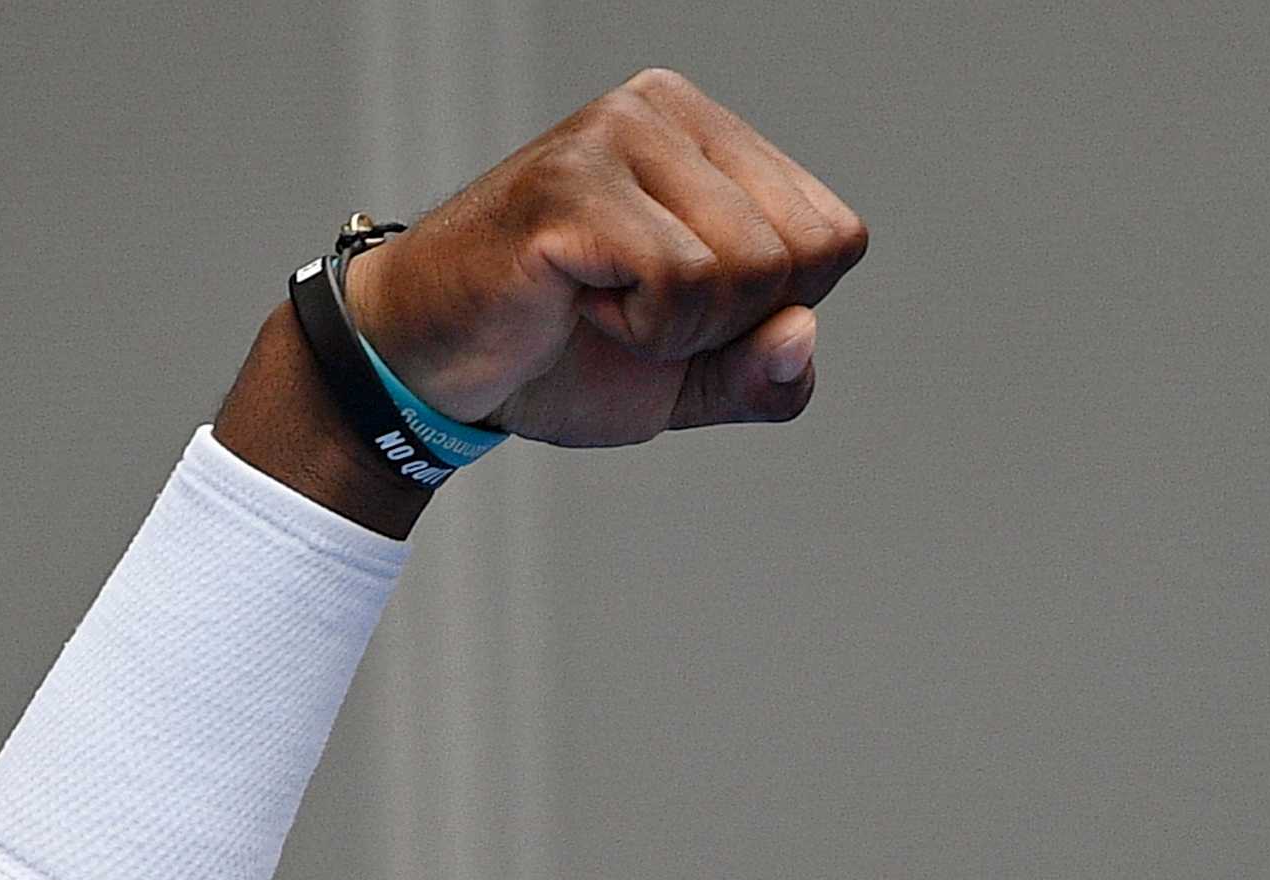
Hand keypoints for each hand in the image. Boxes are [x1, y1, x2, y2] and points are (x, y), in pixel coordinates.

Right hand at [341, 68, 868, 445]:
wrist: (435, 366)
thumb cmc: (563, 356)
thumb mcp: (696, 380)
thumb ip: (769, 376)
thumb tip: (802, 334)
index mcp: (710, 134)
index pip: (834, 237)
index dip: (775, 310)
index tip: (685, 308)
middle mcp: (666, 111)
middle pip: (799, 257)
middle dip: (729, 325)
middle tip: (637, 313)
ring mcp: (616, 135)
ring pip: (746, 269)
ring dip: (681, 330)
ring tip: (605, 305)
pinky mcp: (573, 186)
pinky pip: (681, 282)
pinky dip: (645, 330)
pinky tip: (581, 305)